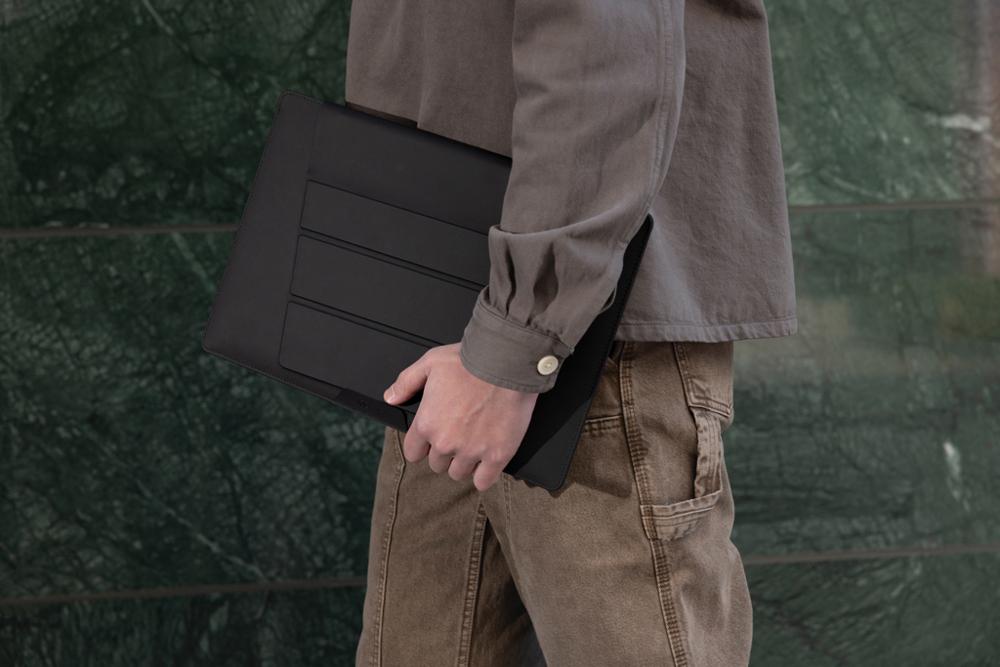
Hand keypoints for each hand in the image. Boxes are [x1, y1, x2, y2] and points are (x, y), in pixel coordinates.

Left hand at [382, 343, 538, 491]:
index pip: (413, 453)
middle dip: (445, 452)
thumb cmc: (468, 360)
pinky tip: (487, 463)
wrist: (506, 364)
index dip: (422, 446)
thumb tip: (391, 398)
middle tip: (458, 435)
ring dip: (464, 463)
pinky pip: (484, 481)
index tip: (432, 438)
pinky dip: (484, 475)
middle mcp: (445, 443)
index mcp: (427, 424)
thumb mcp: (430, 362)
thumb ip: (406, 382)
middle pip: (437, 464)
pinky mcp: (497, 456)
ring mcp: (472, 451)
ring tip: (474, 446)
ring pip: (459, 473)